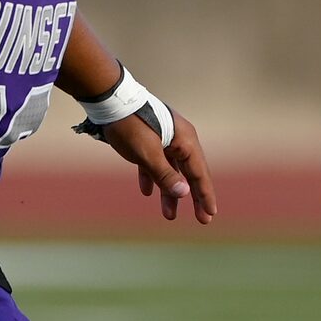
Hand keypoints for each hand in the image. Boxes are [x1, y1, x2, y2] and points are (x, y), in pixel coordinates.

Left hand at [97, 108, 216, 223]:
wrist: (110, 100)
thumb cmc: (130, 125)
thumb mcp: (147, 153)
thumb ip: (165, 174)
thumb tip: (185, 193)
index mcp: (185, 141)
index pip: (199, 174)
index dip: (205, 196)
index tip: (210, 215)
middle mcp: (180, 139)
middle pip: (190, 173)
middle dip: (193, 198)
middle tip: (202, 220)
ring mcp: (165, 138)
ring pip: (172, 171)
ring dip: (169, 193)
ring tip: (169, 216)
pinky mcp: (150, 139)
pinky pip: (155, 163)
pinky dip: (153, 178)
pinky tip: (146, 192)